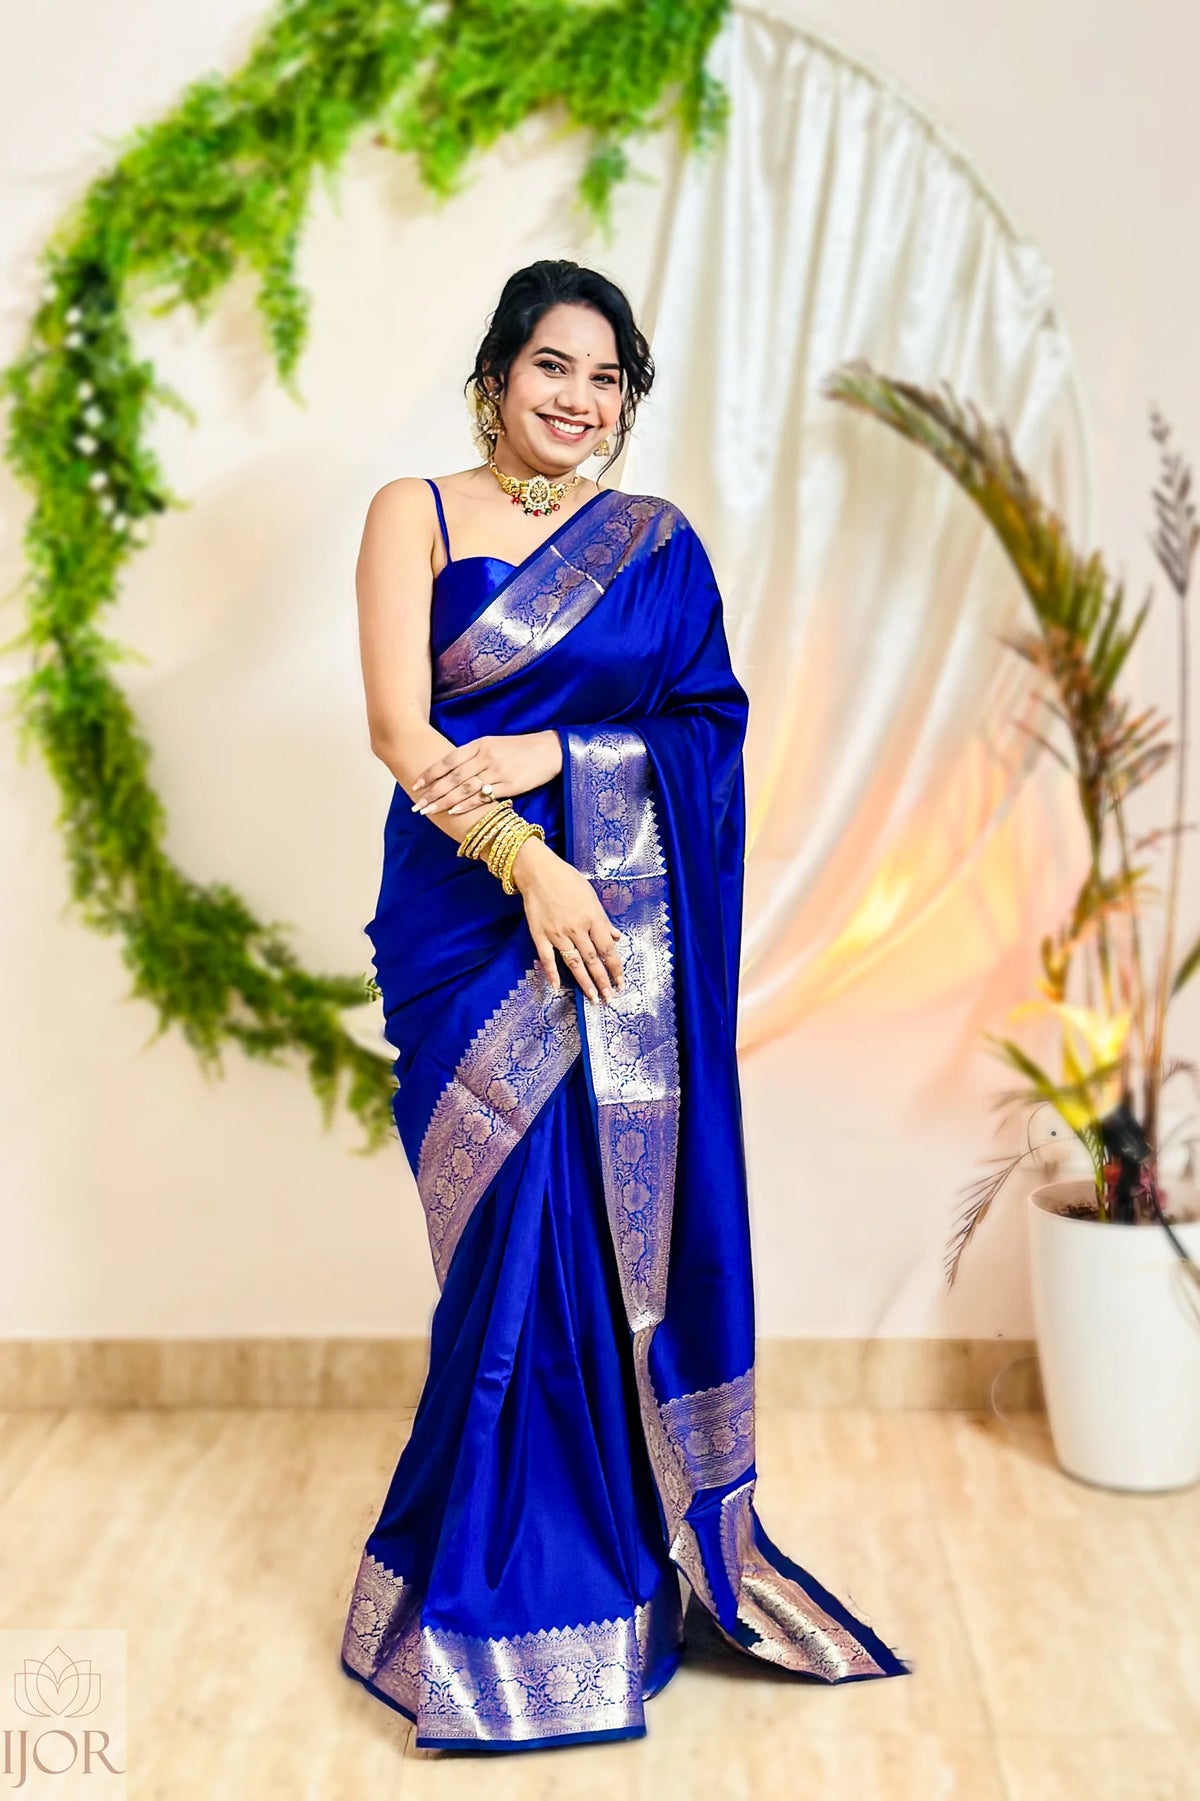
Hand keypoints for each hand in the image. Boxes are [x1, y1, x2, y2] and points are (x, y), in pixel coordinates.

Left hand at [411, 731, 561, 815]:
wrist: (550, 750)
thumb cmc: (520, 748)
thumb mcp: (493, 744)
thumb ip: (472, 755)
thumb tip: (450, 770)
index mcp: (479, 744)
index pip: (448, 760)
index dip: (431, 773)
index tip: (416, 785)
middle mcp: (486, 757)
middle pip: (453, 777)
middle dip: (432, 792)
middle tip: (417, 805)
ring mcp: (497, 771)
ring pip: (465, 788)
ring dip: (444, 801)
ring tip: (429, 811)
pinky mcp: (510, 785)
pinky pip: (483, 797)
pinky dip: (467, 805)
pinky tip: (453, 812)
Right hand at [510, 839, 624, 1005]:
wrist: (538, 871)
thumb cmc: (567, 879)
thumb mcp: (591, 896)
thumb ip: (603, 920)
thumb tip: (617, 937)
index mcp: (592, 918)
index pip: (608, 949)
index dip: (615, 968)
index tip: (621, 982)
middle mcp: (577, 928)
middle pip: (593, 959)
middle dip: (603, 980)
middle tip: (610, 998)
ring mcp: (557, 933)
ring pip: (574, 962)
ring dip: (584, 982)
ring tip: (593, 998)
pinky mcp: (540, 934)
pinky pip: (547, 957)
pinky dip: (552, 973)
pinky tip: (557, 987)